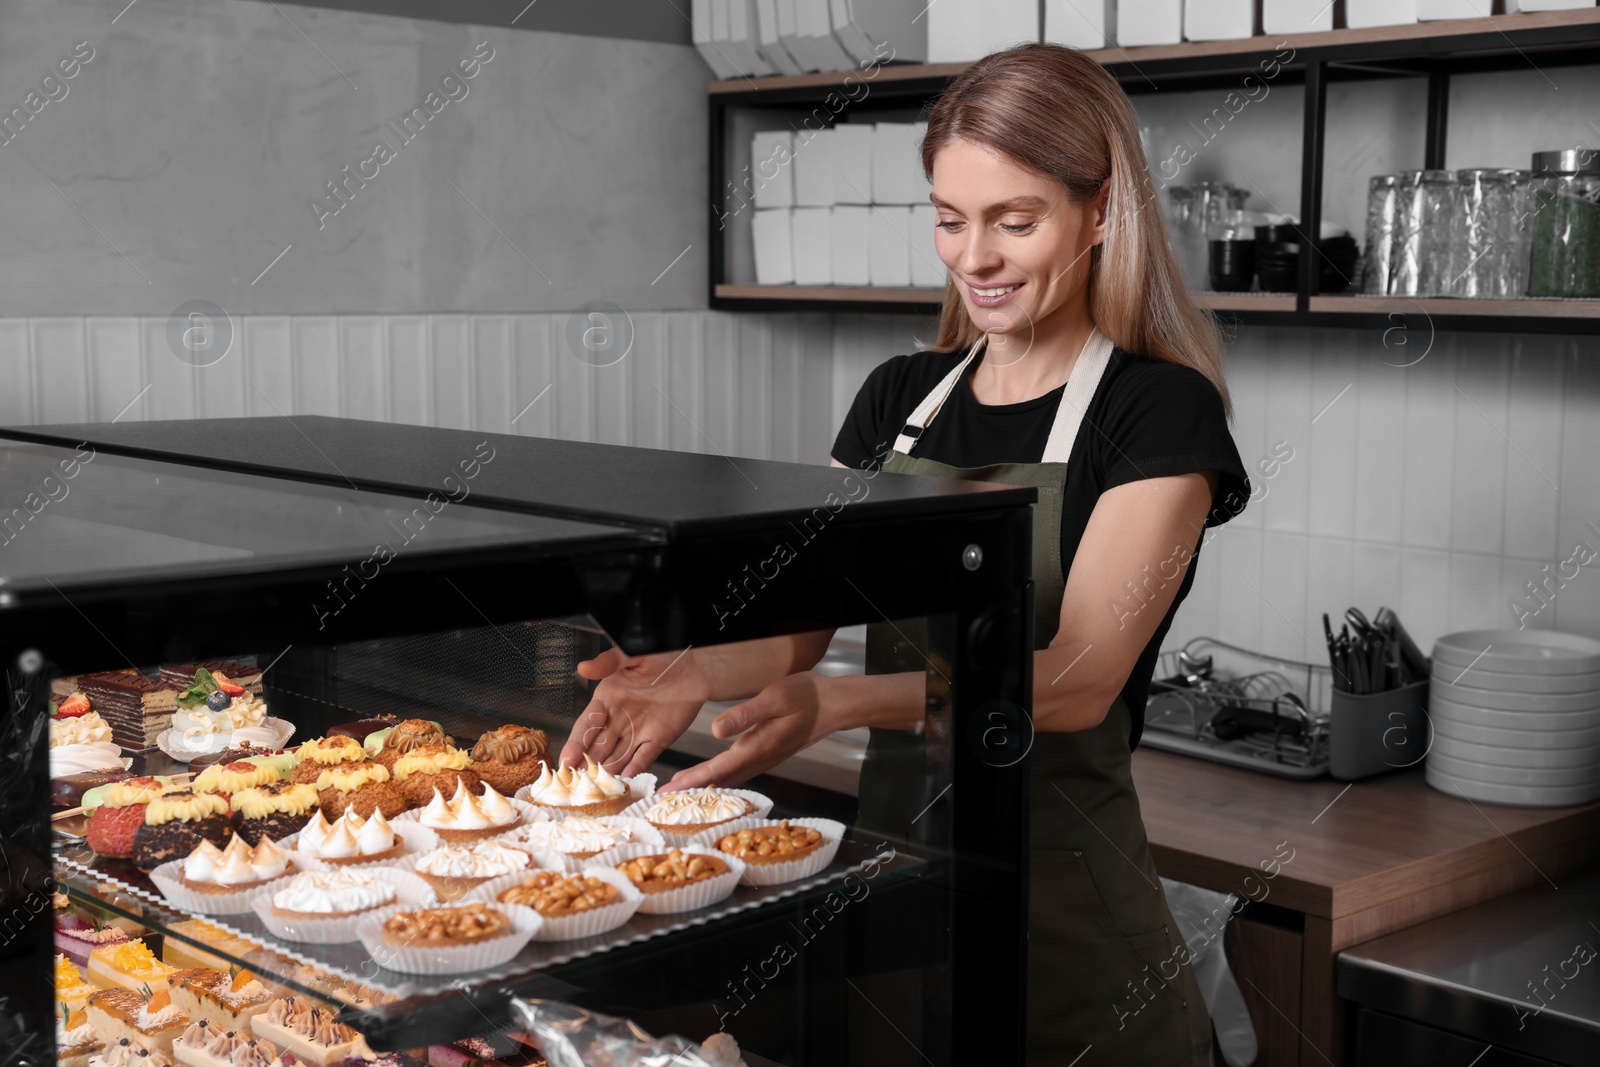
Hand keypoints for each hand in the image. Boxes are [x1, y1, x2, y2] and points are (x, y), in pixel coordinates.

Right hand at [560, 647, 711, 777]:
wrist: (694, 664)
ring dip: (607, 771)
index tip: (565, 761)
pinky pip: (643, 758)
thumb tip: (583, 668)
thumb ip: (609, 663)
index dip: (575, 744)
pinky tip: (625, 782)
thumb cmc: (661, 654)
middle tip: (576, 784)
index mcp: (607, 699)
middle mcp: (619, 719)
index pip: (586, 725)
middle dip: (586, 765)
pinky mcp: (659, 738)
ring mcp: (638, 731)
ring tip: (596, 789)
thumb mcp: (632, 654)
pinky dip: (635, 770)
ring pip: (617, 756)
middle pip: (598, 746)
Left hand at [664, 672, 833, 790]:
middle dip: (692, 791)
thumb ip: (745, 715)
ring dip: (705, 787)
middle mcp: (760, 759)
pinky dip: (721, 779)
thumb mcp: (774, 698)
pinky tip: (713, 778)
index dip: (692, 781)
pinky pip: (739, 773)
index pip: (718, 769)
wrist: (835, 706)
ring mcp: (766, 759)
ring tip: (681, 791)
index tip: (669, 790)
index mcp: (758, 747)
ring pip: (730, 780)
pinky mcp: (769, 755)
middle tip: (665, 799)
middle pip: (720, 781)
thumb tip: (716, 731)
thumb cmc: (806, 697)